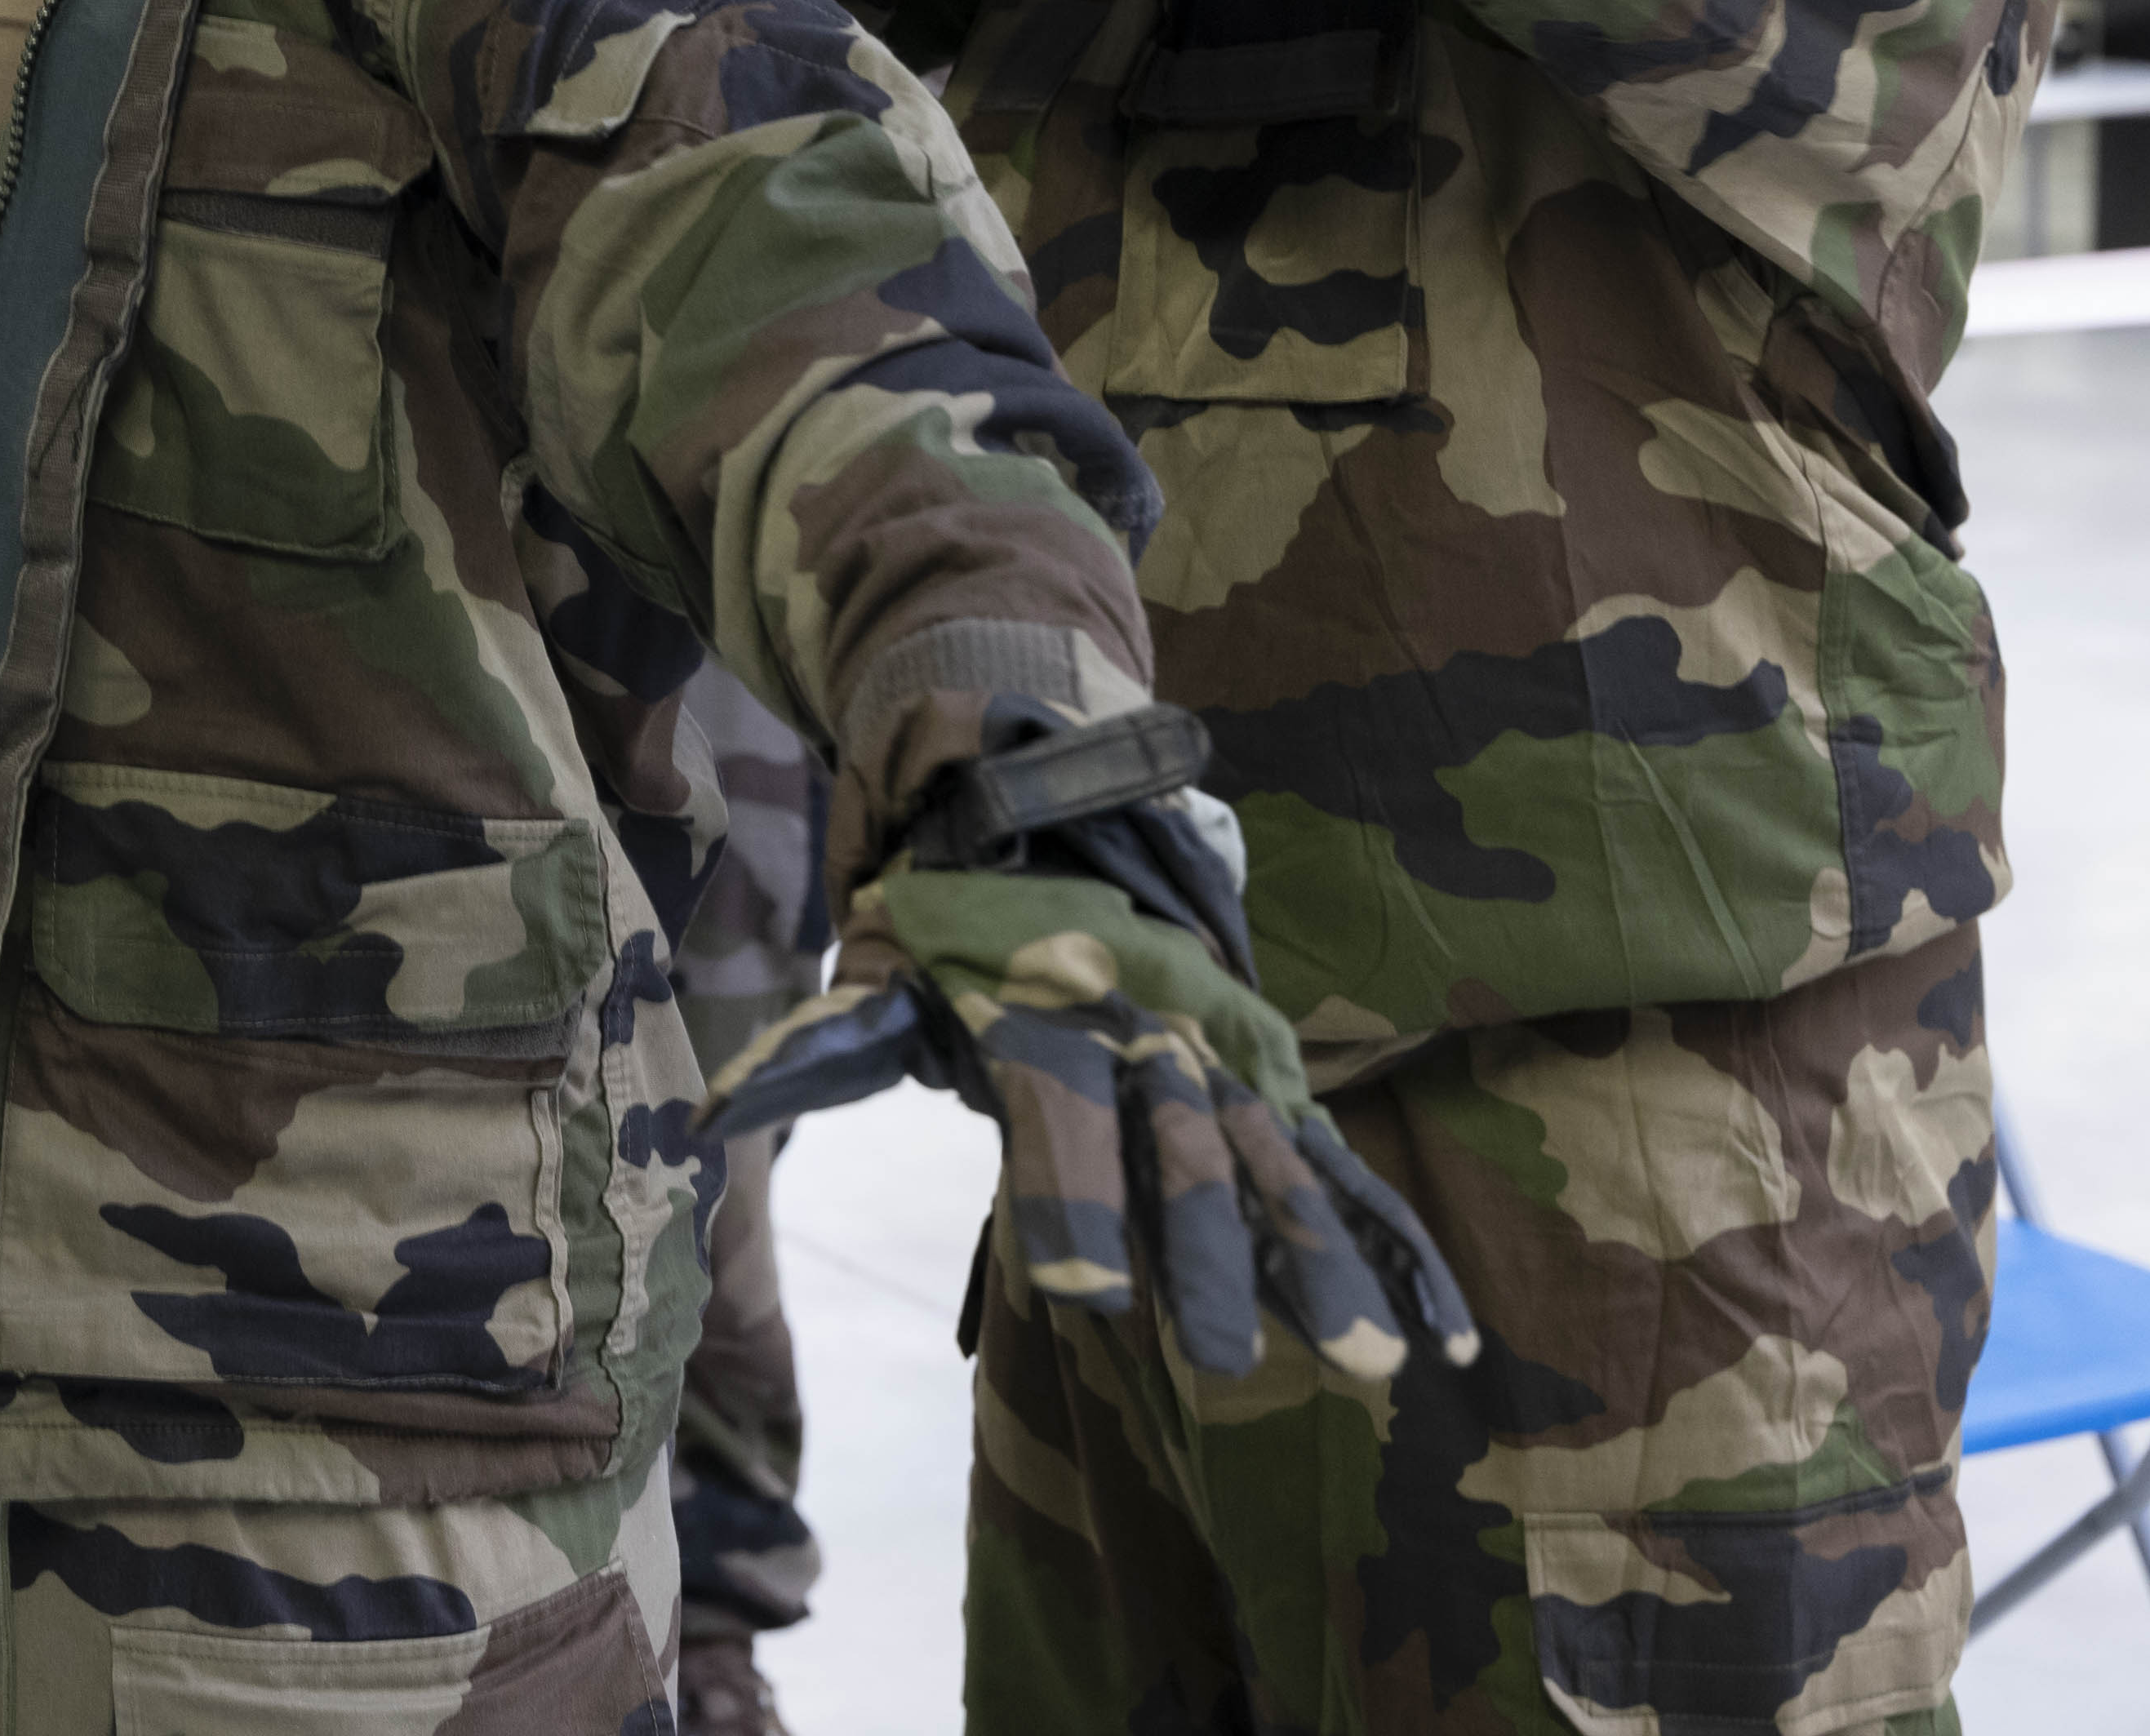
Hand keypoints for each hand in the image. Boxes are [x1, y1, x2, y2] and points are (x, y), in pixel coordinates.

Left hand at [715, 760, 1476, 1388]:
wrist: (1040, 789)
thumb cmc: (945, 905)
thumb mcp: (879, 963)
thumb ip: (826, 1050)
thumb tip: (712, 1121)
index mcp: (1046, 1010)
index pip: (1059, 1121)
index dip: (1071, 1201)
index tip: (1090, 1294)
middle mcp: (1145, 1028)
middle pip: (1182, 1150)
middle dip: (1210, 1253)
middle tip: (1230, 1359)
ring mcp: (1214, 1045)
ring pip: (1272, 1158)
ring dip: (1320, 1257)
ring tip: (1369, 1357)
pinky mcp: (1261, 1068)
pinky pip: (1329, 1157)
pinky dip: (1387, 1235)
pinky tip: (1437, 1325)